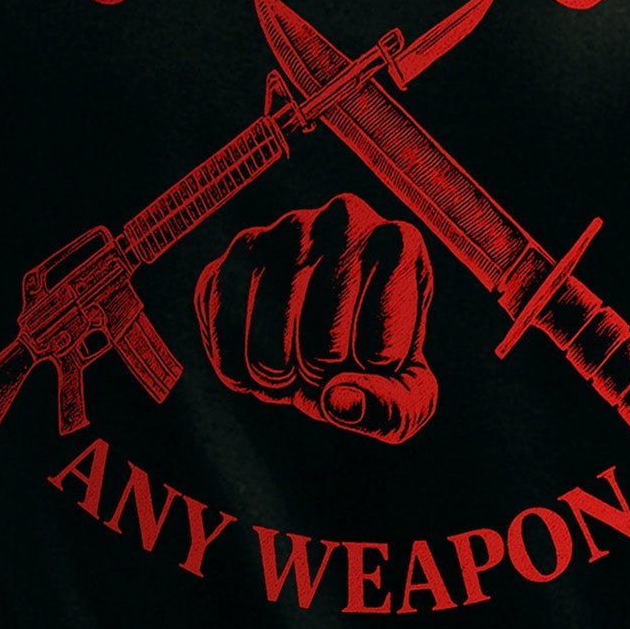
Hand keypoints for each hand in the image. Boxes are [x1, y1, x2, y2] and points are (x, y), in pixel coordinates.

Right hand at [194, 192, 439, 441]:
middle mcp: (345, 218)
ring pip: (271, 314)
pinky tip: (250, 370)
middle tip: (321, 375)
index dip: (370, 369)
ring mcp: (287, 228)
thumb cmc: (375, 361)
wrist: (324, 337)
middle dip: (320, 374)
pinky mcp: (240, 250)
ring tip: (286, 376)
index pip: (384, 326)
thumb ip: (391, 409)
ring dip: (274, 369)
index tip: (371, 368)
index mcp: (400, 245)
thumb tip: (339, 399)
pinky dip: (233, 361)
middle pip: (326, 330)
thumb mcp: (404, 395)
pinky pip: (225, 312)